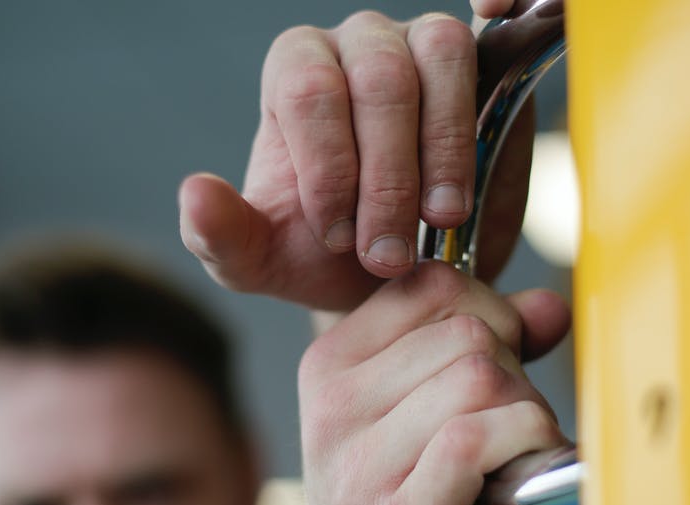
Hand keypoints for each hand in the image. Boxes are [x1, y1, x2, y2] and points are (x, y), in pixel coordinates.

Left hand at [179, 6, 534, 311]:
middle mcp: (358, 43)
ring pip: (440, 60)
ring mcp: (425, 45)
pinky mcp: (486, 67)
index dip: (329, 167)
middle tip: (389, 255)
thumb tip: (195, 192)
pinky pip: (494, 56)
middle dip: (386, 177)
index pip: (309, 91)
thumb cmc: (324, 255)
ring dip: (443, 149)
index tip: (340, 239)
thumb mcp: (262, 262)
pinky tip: (478, 177)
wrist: (399, 275)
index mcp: (295, 72)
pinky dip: (491, 100)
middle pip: (377, 78)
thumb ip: (220, 235)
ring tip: (441, 222)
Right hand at [231, 262, 570, 504]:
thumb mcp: (421, 412)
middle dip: (515, 372)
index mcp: (331, 366)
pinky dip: (523, 450)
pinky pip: (481, 439)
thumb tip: (550, 305)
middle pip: (470, 333)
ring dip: (525, 417)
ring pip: (482, 380)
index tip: (497, 359)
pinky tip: (515, 480)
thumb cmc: (397, 503)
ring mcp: (364, 466)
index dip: (490, 311)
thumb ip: (483, 350)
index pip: (431, 284)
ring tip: (510, 457)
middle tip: (506, 424)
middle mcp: (337, 409)